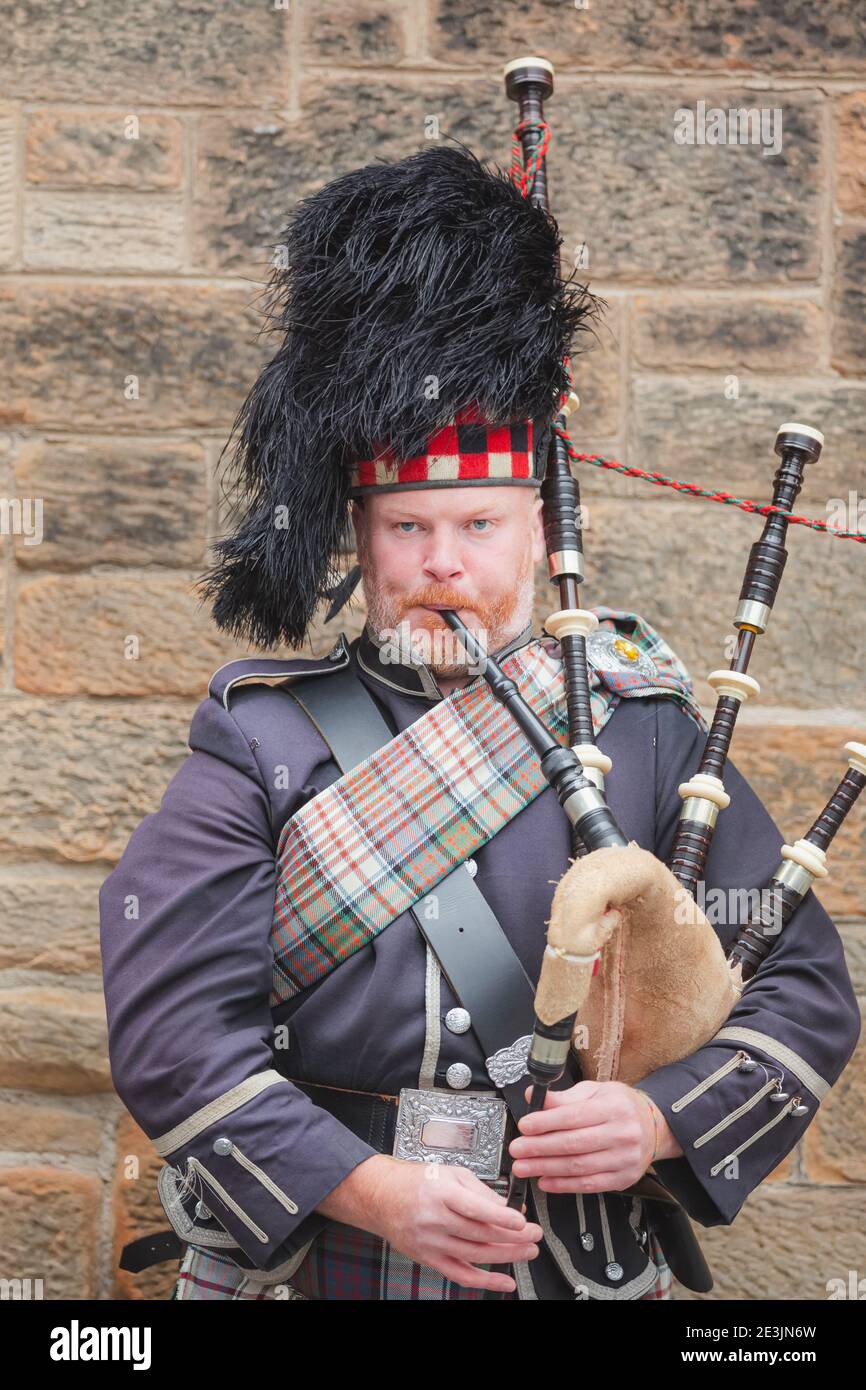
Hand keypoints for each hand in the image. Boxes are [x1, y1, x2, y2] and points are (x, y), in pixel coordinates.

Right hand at [371, 1157, 542, 1293]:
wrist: (382, 1198)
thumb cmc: (416, 1182)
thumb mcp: (450, 1173)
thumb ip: (481, 1190)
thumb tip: (508, 1207)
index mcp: (441, 1193)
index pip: (475, 1208)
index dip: (501, 1217)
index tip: (521, 1221)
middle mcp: (435, 1219)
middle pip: (480, 1234)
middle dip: (512, 1237)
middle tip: (534, 1235)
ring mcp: (432, 1242)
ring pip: (475, 1255)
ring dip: (506, 1256)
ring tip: (528, 1251)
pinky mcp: (430, 1258)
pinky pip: (460, 1275)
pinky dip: (485, 1281)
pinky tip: (505, 1281)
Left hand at [508, 1080, 680, 1194]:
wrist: (653, 1127)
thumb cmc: (620, 1106)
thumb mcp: (595, 1091)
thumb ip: (564, 1097)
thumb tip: (534, 1097)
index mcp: (613, 1108)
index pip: (574, 1117)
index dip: (546, 1123)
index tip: (524, 1126)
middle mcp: (621, 1134)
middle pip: (574, 1144)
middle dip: (540, 1148)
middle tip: (517, 1150)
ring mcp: (624, 1159)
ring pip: (579, 1167)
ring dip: (547, 1168)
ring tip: (524, 1167)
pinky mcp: (623, 1179)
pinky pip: (589, 1185)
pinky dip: (564, 1185)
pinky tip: (545, 1181)